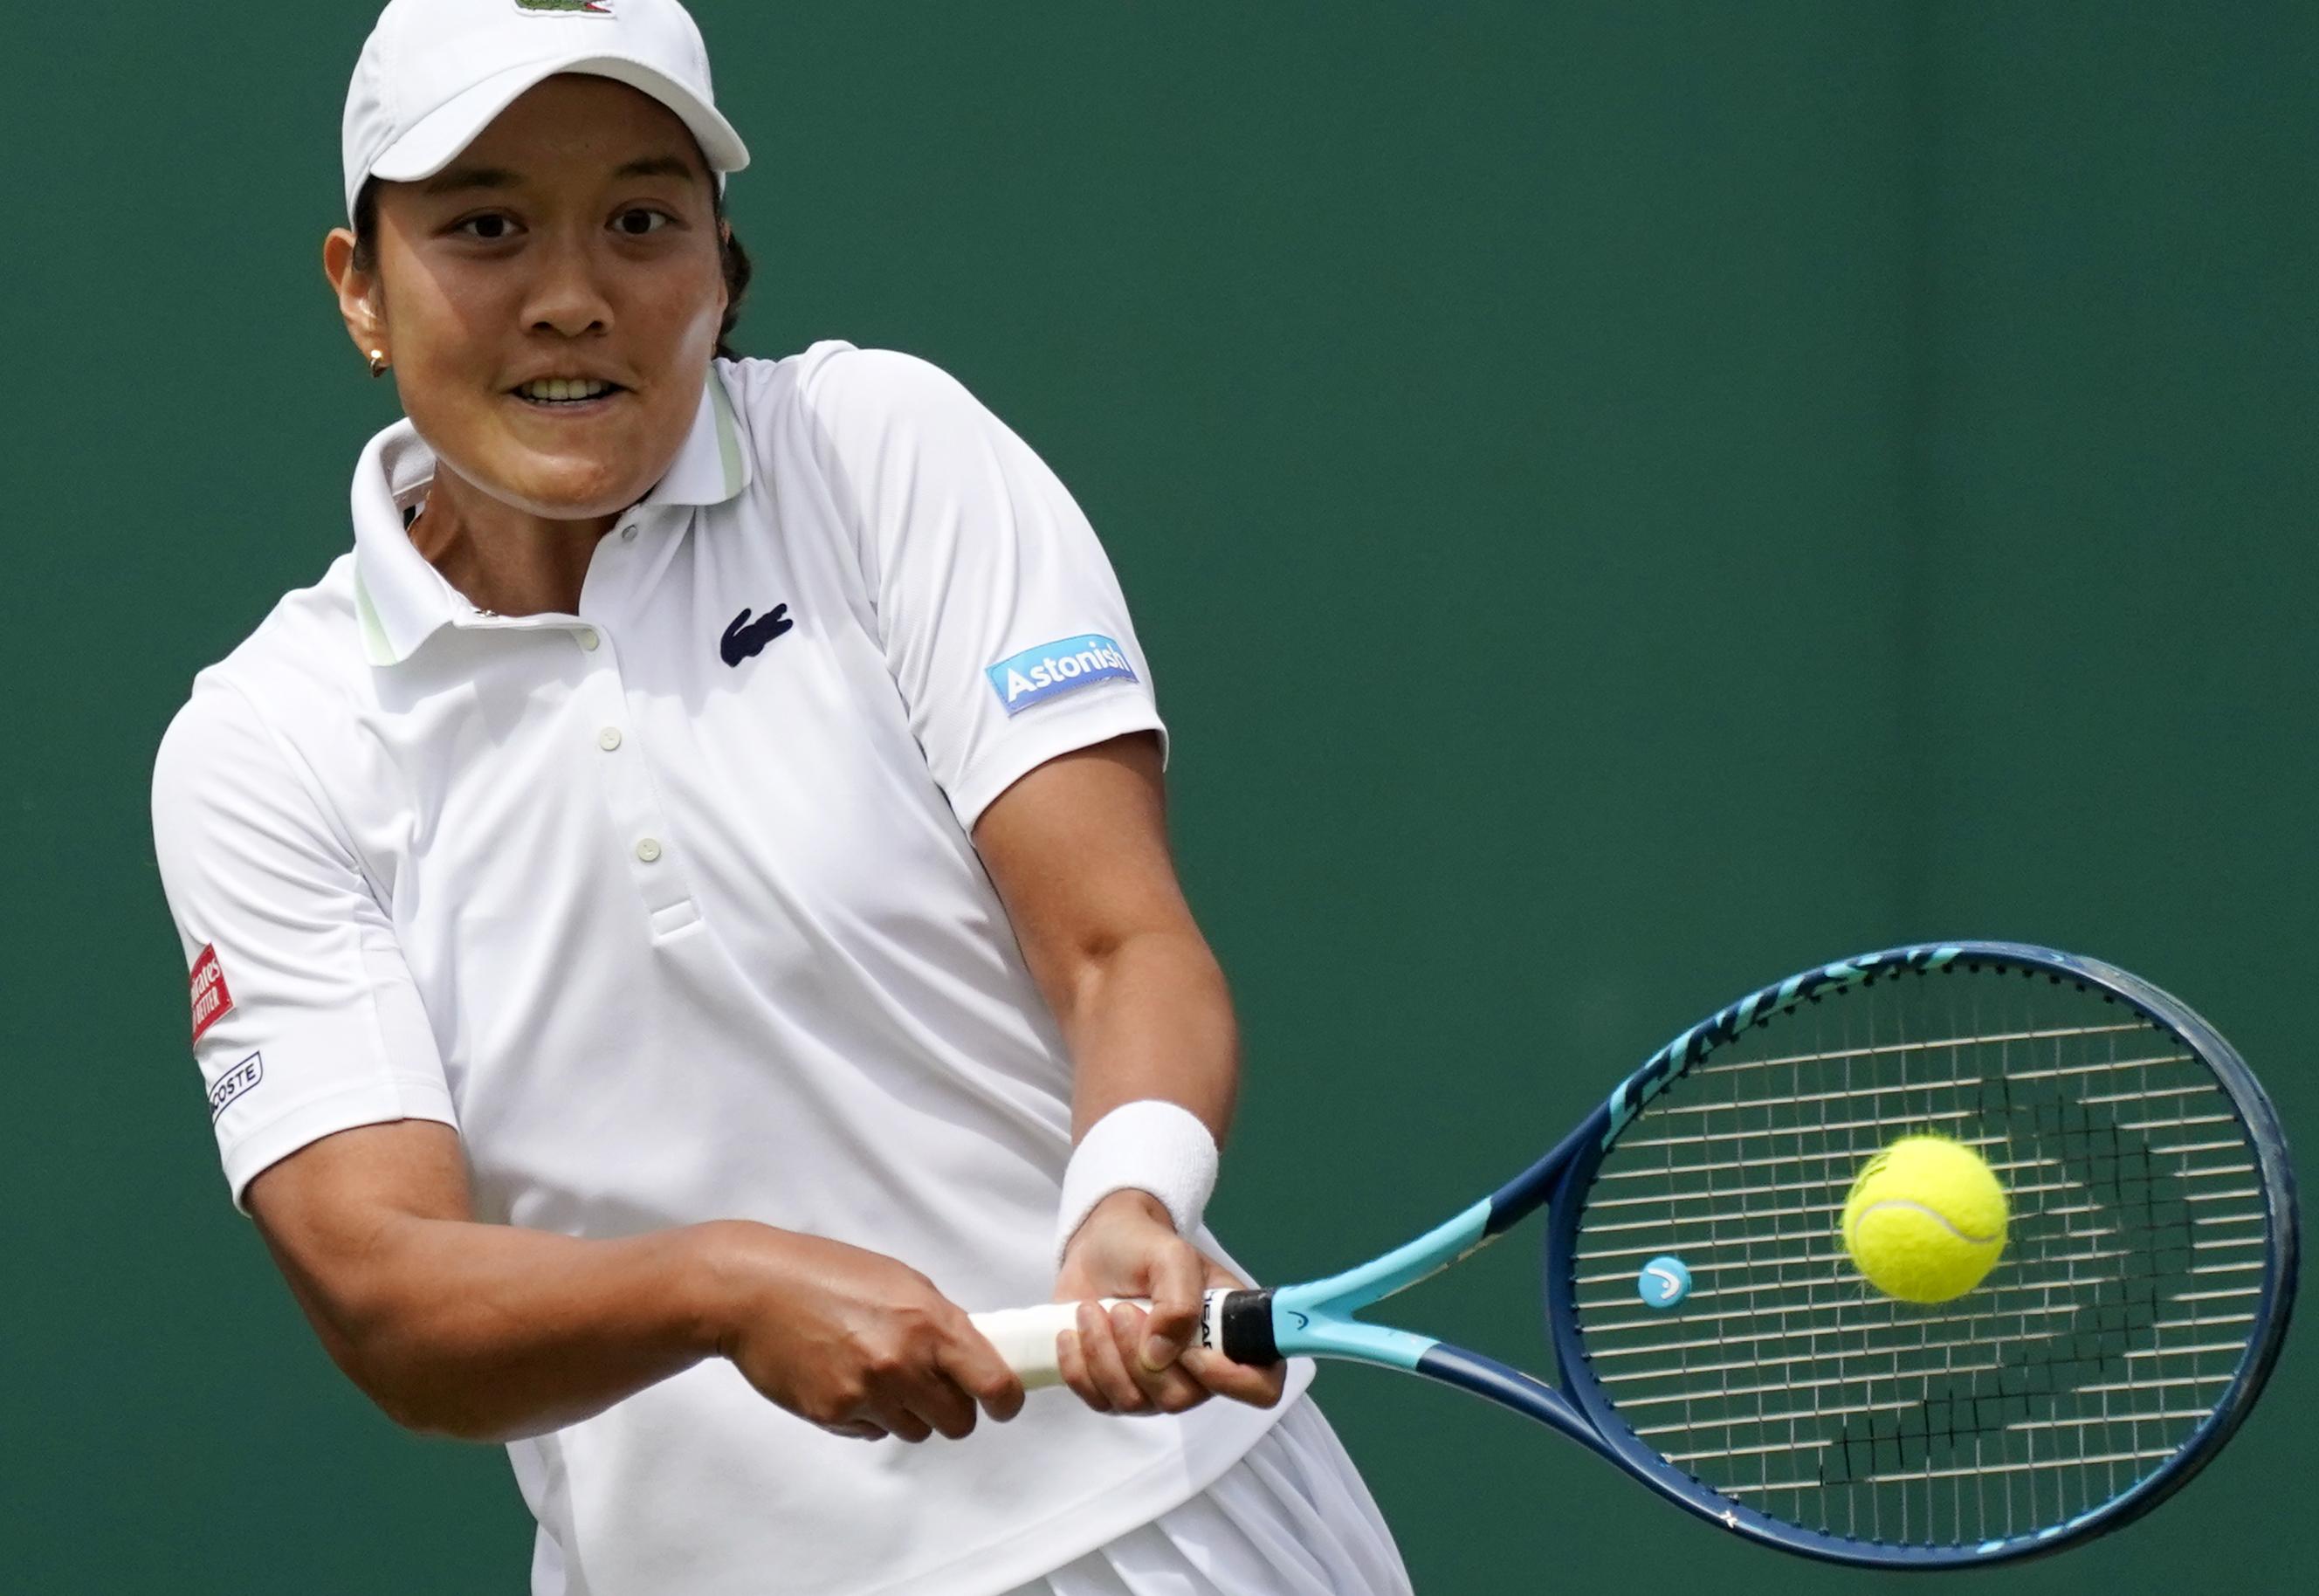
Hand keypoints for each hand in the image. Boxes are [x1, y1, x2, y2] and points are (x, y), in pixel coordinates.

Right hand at [706, 1223, 1024, 1442]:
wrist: (754, 1291)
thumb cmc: (826, 1274)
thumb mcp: (900, 1280)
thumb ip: (940, 1320)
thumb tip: (974, 1355)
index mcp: (929, 1322)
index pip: (994, 1383)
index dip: (1005, 1400)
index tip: (1001, 1402)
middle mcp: (903, 1362)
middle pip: (958, 1422)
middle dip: (952, 1410)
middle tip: (932, 1388)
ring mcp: (867, 1392)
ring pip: (916, 1431)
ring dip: (908, 1413)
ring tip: (878, 1375)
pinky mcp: (834, 1414)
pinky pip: (873, 1432)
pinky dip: (868, 1416)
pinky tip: (846, 1380)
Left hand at [1051, 1191, 1286, 1417]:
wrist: (1098, 1249)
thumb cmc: (1144, 1248)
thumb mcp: (1171, 1256)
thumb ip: (1178, 1301)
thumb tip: (1160, 1355)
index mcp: (1230, 1335)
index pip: (1261, 1386)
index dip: (1232, 1381)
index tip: (1192, 1353)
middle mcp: (1198, 1372)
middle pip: (1181, 1399)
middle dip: (1140, 1354)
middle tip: (1122, 1309)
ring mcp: (1155, 1387)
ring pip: (1134, 1402)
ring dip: (1104, 1353)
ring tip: (1092, 1310)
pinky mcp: (1112, 1391)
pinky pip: (1097, 1401)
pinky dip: (1078, 1366)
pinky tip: (1073, 1332)